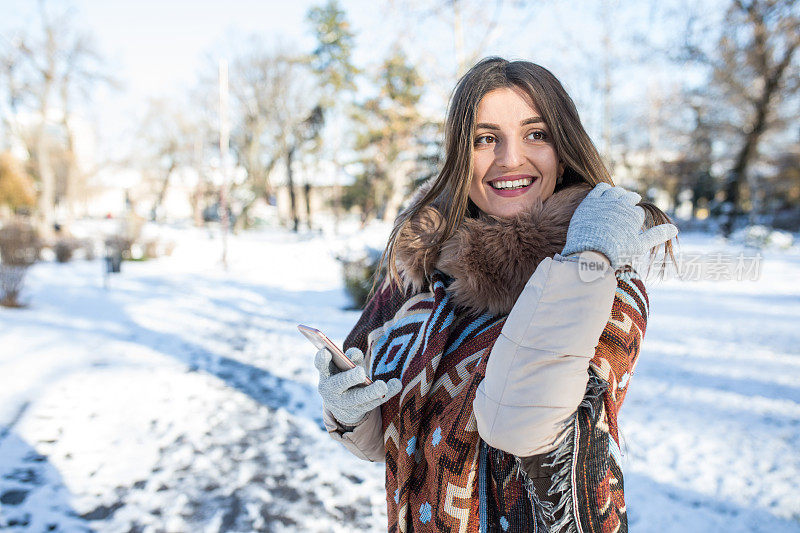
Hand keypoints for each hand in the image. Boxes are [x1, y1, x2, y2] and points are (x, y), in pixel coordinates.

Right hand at [315, 347, 401, 425]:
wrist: (342, 406)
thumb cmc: (344, 376)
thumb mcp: (344, 366)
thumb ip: (349, 359)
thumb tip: (354, 354)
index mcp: (326, 374)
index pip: (321, 365)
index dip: (322, 359)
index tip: (326, 351)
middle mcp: (332, 390)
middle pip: (339, 384)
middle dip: (349, 378)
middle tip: (361, 372)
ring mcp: (345, 403)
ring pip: (358, 397)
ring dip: (371, 392)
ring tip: (383, 386)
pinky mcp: (360, 410)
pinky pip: (374, 402)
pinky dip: (387, 393)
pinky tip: (396, 385)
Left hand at [561, 182, 677, 268]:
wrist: (588, 253)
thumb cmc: (616, 253)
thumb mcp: (639, 246)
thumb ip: (657, 235)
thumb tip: (675, 229)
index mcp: (634, 215)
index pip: (638, 212)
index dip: (636, 216)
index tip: (634, 220)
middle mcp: (621, 205)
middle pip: (629, 198)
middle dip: (631, 201)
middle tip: (629, 204)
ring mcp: (605, 201)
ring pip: (616, 191)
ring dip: (620, 193)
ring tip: (619, 198)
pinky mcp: (590, 201)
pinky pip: (600, 188)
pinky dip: (605, 188)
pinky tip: (606, 192)